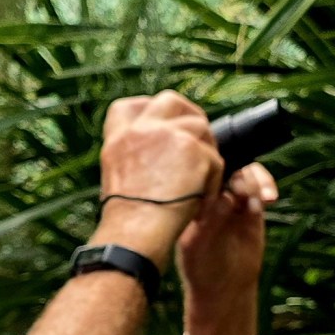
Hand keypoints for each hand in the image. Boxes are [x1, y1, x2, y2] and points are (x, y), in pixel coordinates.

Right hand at [96, 91, 223, 265]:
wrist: (135, 232)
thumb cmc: (127, 217)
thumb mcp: (118, 177)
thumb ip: (136, 156)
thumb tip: (159, 152)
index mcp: (120, 138)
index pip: (128, 107)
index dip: (146, 111)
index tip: (161, 126)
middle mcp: (143, 129)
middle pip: (171, 102)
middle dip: (188, 115)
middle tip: (198, 138)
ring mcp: (170, 135)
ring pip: (201, 130)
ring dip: (205, 154)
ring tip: (199, 183)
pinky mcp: (195, 150)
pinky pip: (215, 159)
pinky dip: (213, 181)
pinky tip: (202, 200)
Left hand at [177, 161, 277, 333]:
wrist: (225, 289)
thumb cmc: (201, 270)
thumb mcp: (196, 247)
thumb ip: (207, 222)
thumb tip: (224, 198)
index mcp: (192, 203)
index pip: (200, 174)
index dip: (212, 169)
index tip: (220, 179)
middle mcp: (211, 198)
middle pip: (226, 168)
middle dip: (238, 174)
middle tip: (242, 192)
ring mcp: (233, 203)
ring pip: (246, 176)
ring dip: (256, 181)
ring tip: (263, 199)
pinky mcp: (252, 211)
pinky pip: (261, 191)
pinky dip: (265, 191)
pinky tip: (266, 202)